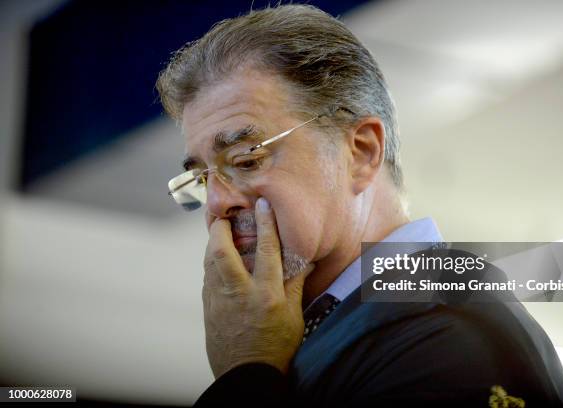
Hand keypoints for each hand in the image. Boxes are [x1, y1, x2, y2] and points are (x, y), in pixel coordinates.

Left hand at [203, 197, 310, 377]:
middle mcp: (240, 293)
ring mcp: (220, 301)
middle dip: (220, 228)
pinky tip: (217, 259)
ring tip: (219, 231)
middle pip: (222, 251)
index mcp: (266, 294)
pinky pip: (208, 278)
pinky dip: (212, 263)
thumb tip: (305, 258)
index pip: (266, 250)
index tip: (261, 203)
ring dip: (213, 243)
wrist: (247, 375)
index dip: (265, 223)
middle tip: (222, 214)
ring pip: (210, 262)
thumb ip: (296, 284)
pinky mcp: (208, 308)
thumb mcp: (293, 315)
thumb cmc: (276, 347)